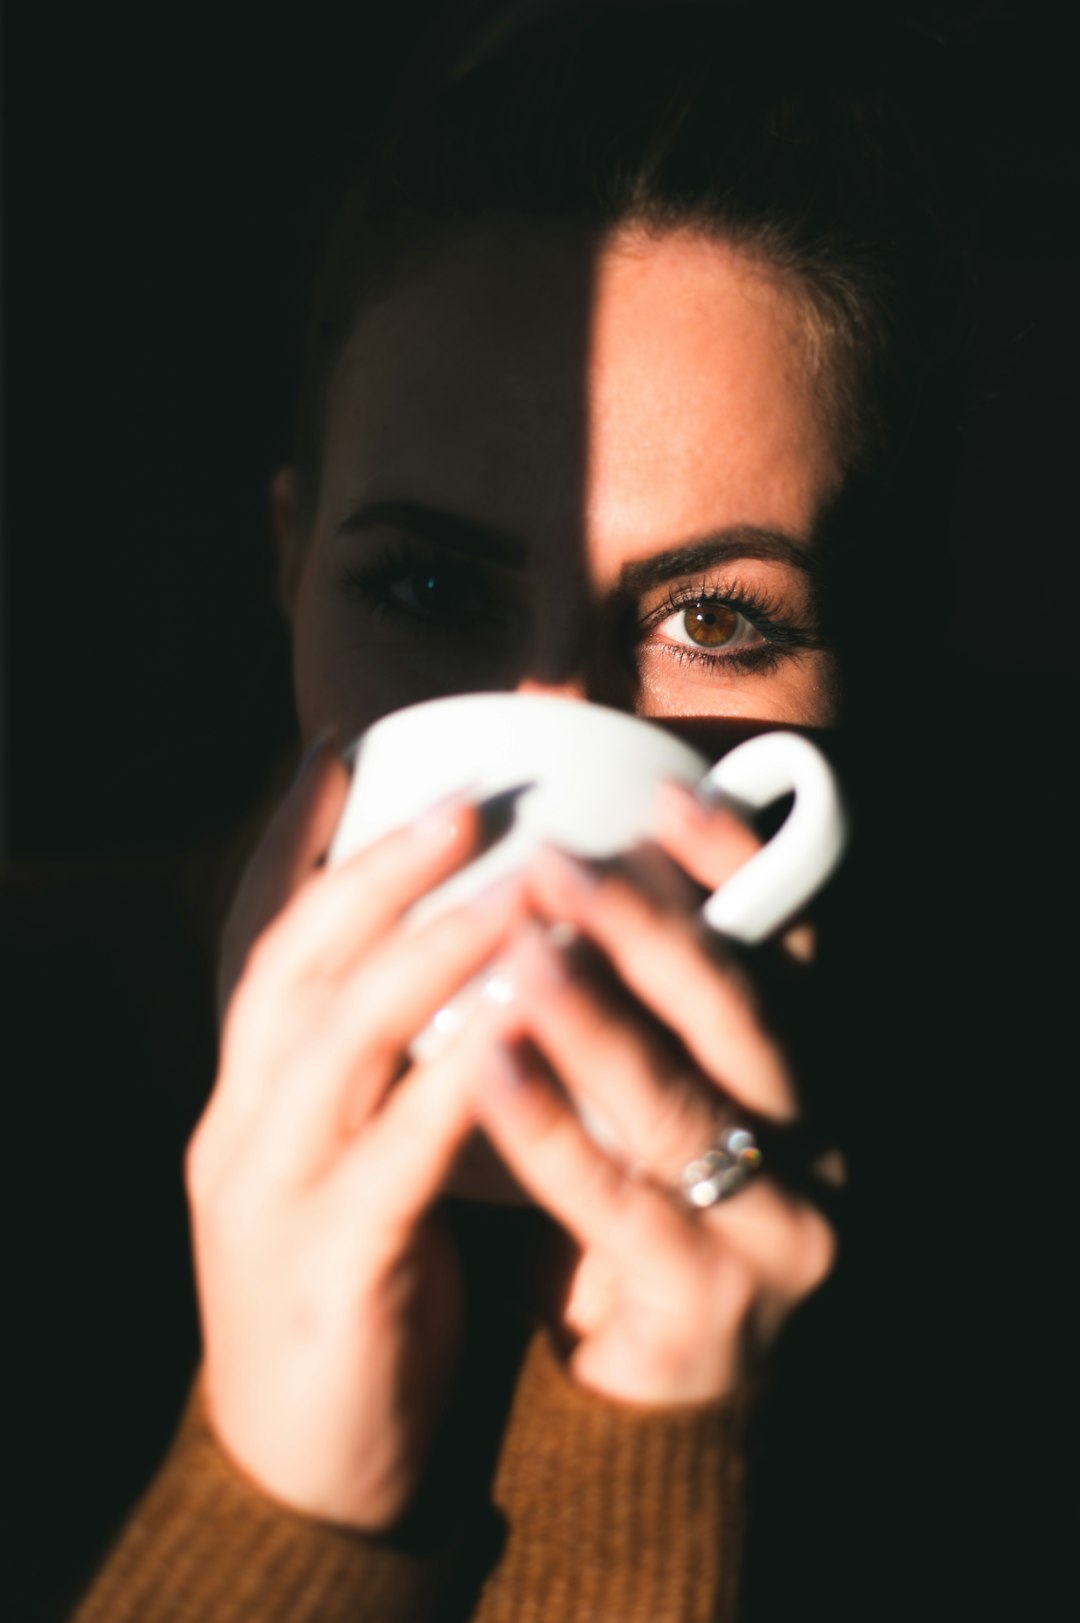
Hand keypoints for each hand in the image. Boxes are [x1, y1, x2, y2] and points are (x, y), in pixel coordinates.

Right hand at [187, 743, 521, 1528]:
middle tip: (468, 800)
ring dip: (423, 957)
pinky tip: (511, 1034)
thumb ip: (387, 1064)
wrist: (308, 1467)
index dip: (302, 845)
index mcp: (249, 1094)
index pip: (260, 942)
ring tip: (511, 888)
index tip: (349, 752)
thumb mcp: (351, 1156)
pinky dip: (450, 1090)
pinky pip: (389, 1164)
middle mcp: (241, 1128)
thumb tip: (471, 953)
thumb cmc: (358, 1283)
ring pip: (336, 1046)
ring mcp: (270, 1199)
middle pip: (295, 968)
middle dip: (378, 874)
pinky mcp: (326, 1273)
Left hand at [473, 783, 836, 1406]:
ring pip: (685, 1105)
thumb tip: (554, 846)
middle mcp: (807, 1135)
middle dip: (648, 930)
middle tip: (555, 864)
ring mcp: (772, 1227)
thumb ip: (625, 990)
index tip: (664, 795)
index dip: (735, 868)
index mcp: (793, 1066)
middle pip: (739, 1011)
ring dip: (599, 1023)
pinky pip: (621, 1206)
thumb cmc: (626, 1197)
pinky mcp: (709, 1305)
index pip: (784, 946)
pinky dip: (551, 1133)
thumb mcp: (641, 1083)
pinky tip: (487, 1067)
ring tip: (521, 956)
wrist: (637, 1384)